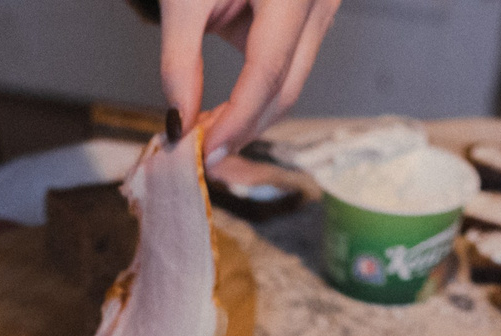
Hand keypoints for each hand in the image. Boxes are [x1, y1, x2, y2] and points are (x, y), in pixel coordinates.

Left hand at [158, 0, 341, 160]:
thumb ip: (179, 61)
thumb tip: (179, 121)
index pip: (268, 73)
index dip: (237, 119)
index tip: (203, 151)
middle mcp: (317, 0)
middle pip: (287, 86)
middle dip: (244, 127)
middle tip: (202, 155)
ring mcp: (322, 8)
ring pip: (292, 82)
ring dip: (250, 114)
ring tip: (208, 133)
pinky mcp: (313, 16)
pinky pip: (290, 65)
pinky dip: (257, 92)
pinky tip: (226, 109)